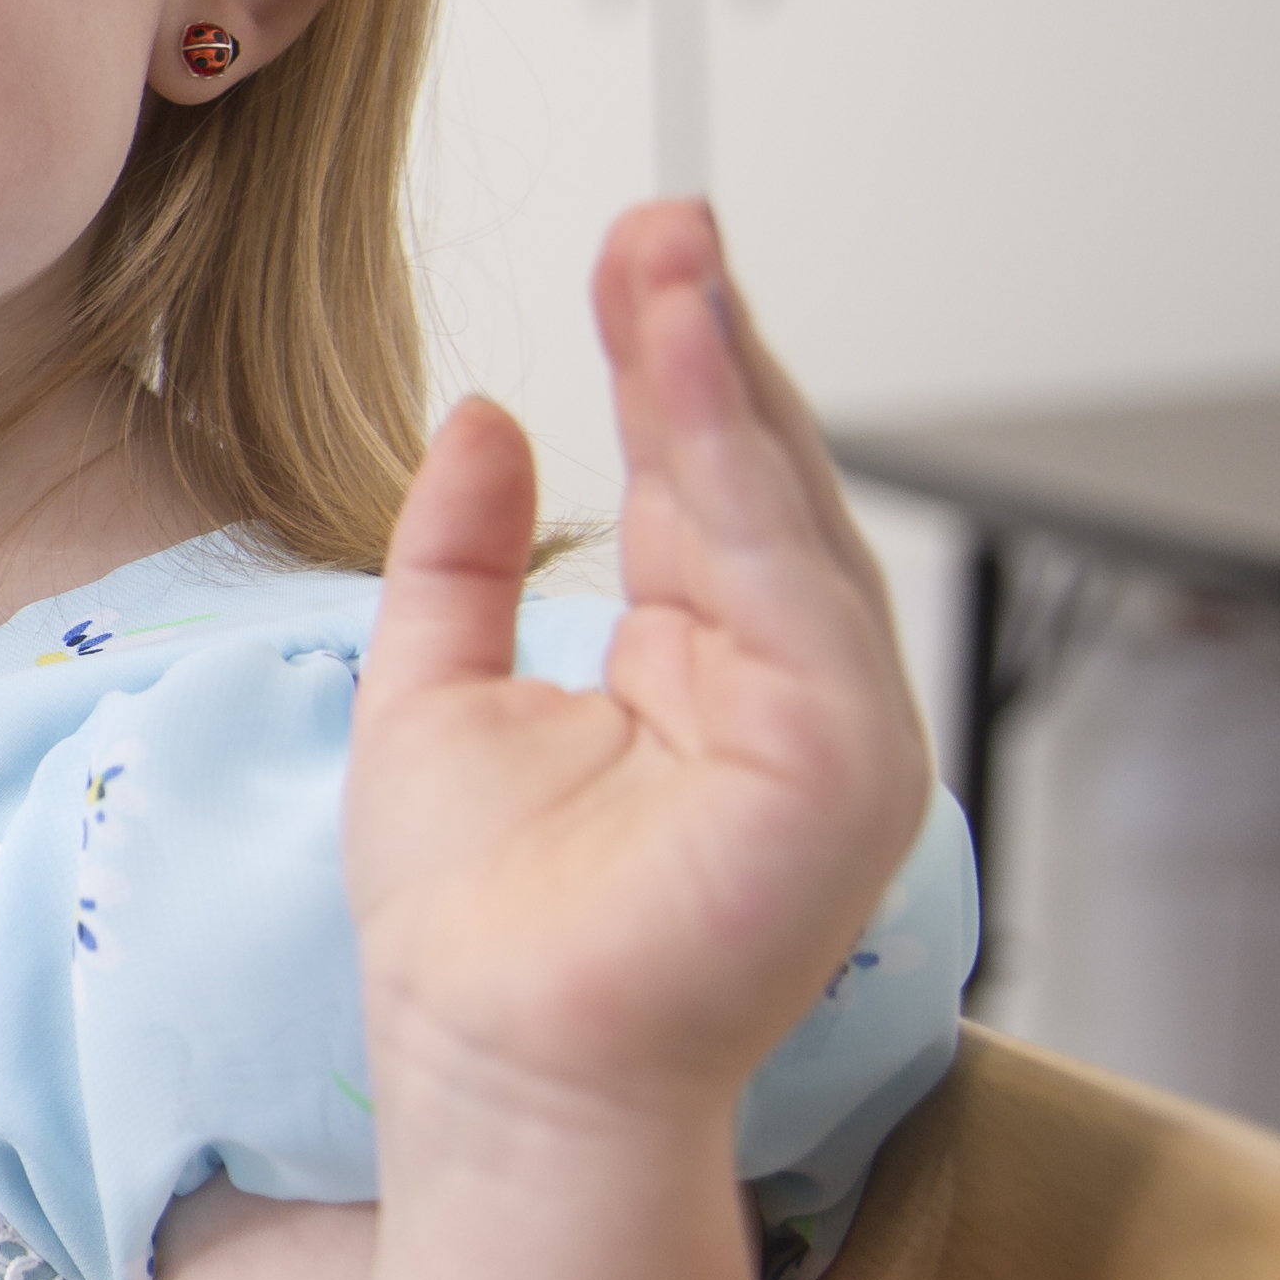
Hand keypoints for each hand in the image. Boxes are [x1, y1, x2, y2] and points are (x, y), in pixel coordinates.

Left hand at [345, 204, 933, 1161]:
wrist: (489, 1063)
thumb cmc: (470, 925)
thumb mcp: (436, 688)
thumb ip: (463, 553)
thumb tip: (487, 412)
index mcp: (703, 665)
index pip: (699, 484)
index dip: (664, 363)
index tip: (632, 249)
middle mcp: (784, 684)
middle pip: (754, 478)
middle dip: (702, 340)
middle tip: (660, 217)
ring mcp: (830, 723)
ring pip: (781, 511)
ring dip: (724, 374)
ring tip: (669, 257)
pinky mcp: (843, 764)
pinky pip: (788, 584)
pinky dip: (743, 469)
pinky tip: (690, 369)